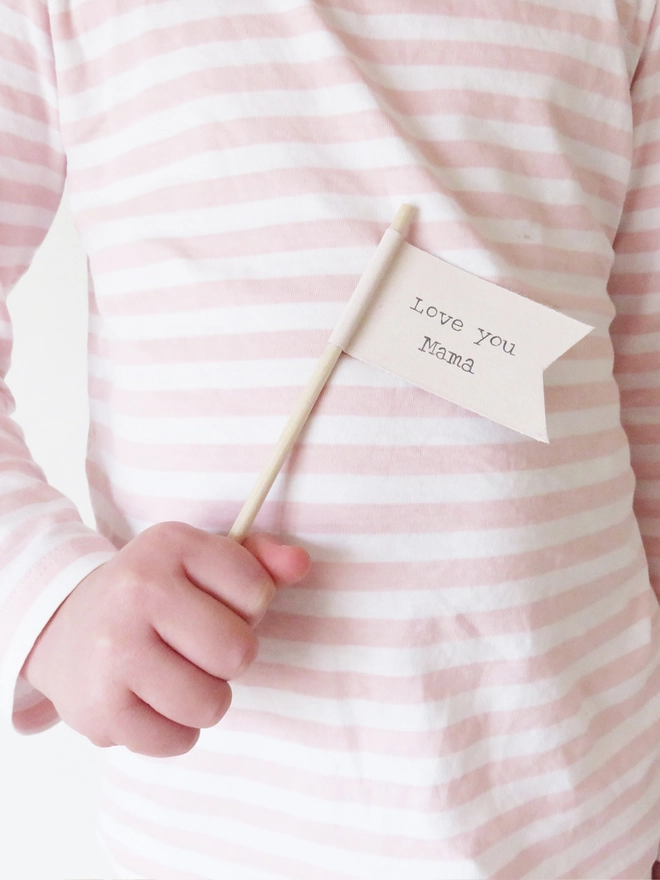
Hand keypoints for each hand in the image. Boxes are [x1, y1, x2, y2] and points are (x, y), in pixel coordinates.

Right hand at [22, 521, 310, 756]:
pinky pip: (178, 741)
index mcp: (172, 544)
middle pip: (238, 652)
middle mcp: (139, 589)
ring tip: (174, 674)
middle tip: (194, 647)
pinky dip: (173, 731)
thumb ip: (260, 561)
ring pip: (211, 704)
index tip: (213, 604)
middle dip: (228, 658)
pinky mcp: (100, 707)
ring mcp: (115, 650)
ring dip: (203, 698)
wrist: (63, 624)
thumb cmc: (154, 595)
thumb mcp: (201, 562)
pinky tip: (149, 700)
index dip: (248, 608)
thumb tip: (300, 564)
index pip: (258, 592)